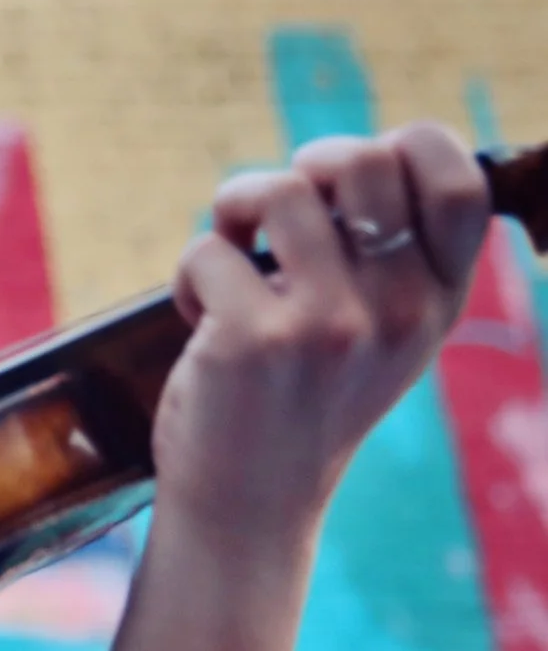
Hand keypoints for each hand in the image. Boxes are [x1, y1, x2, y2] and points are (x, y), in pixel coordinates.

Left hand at [153, 123, 491, 547]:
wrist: (248, 503)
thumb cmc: (300, 399)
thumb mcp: (379, 333)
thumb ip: (388, 255)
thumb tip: (348, 155)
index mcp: (440, 301)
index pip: (460, 181)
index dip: (403, 147)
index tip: (348, 181)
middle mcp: (400, 310)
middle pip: (363, 160)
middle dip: (302, 167)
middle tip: (272, 216)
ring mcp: (329, 325)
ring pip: (278, 190)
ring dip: (234, 211)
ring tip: (230, 261)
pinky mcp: (253, 340)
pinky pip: (208, 248)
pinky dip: (189, 273)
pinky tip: (198, 317)